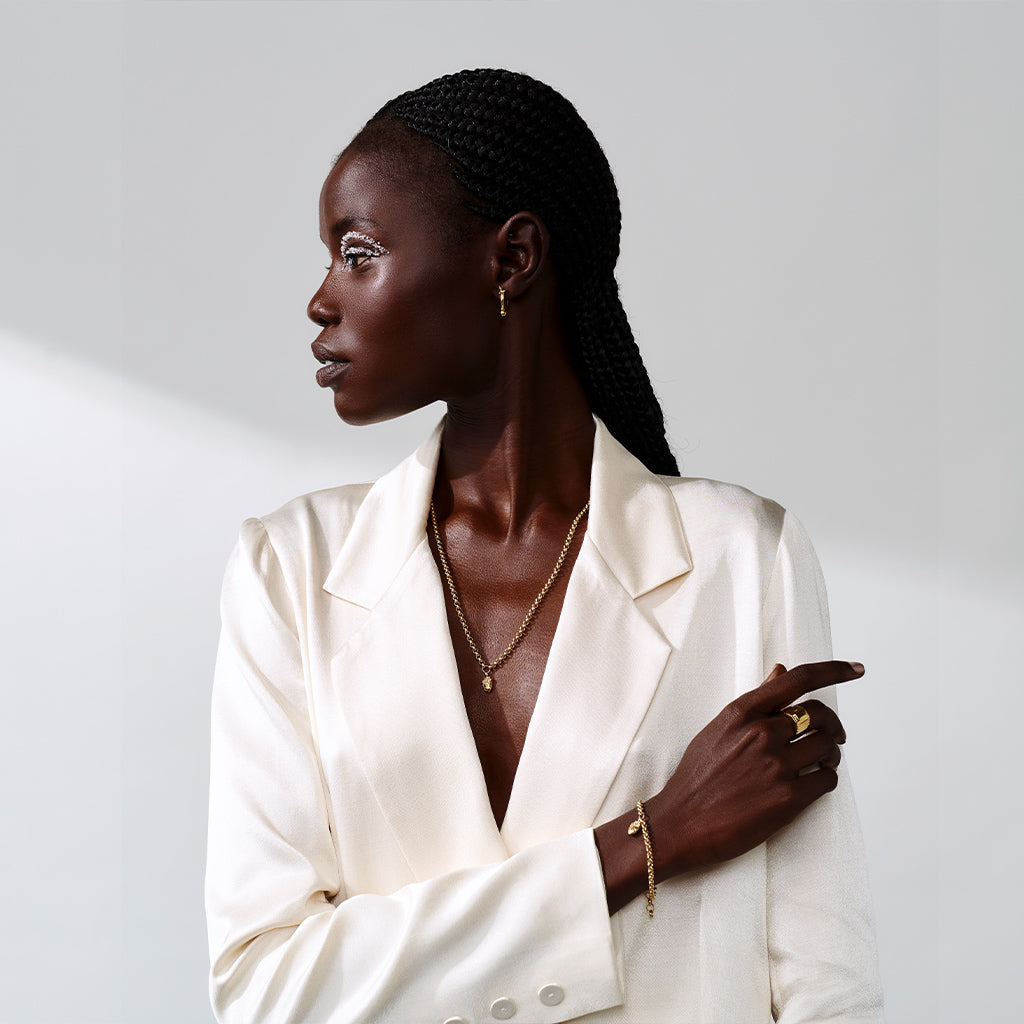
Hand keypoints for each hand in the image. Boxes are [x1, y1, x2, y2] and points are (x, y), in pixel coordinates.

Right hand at [646, 660, 862, 877]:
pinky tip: (816, 781)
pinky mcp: (787, 798)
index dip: (834, 670)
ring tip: (822, 761)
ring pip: (828, 746)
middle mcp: (761, 732)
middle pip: (821, 715)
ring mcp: (775, 765)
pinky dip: (827, 778)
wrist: (680, 822)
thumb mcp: (719, 728)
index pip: (799, 680)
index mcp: (742, 711)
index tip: (856, 669)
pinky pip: (828, 779)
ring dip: (832, 753)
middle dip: (834, 725)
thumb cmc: (697, 776)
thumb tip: (779, 671)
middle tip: (835, 735)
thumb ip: (754, 702)